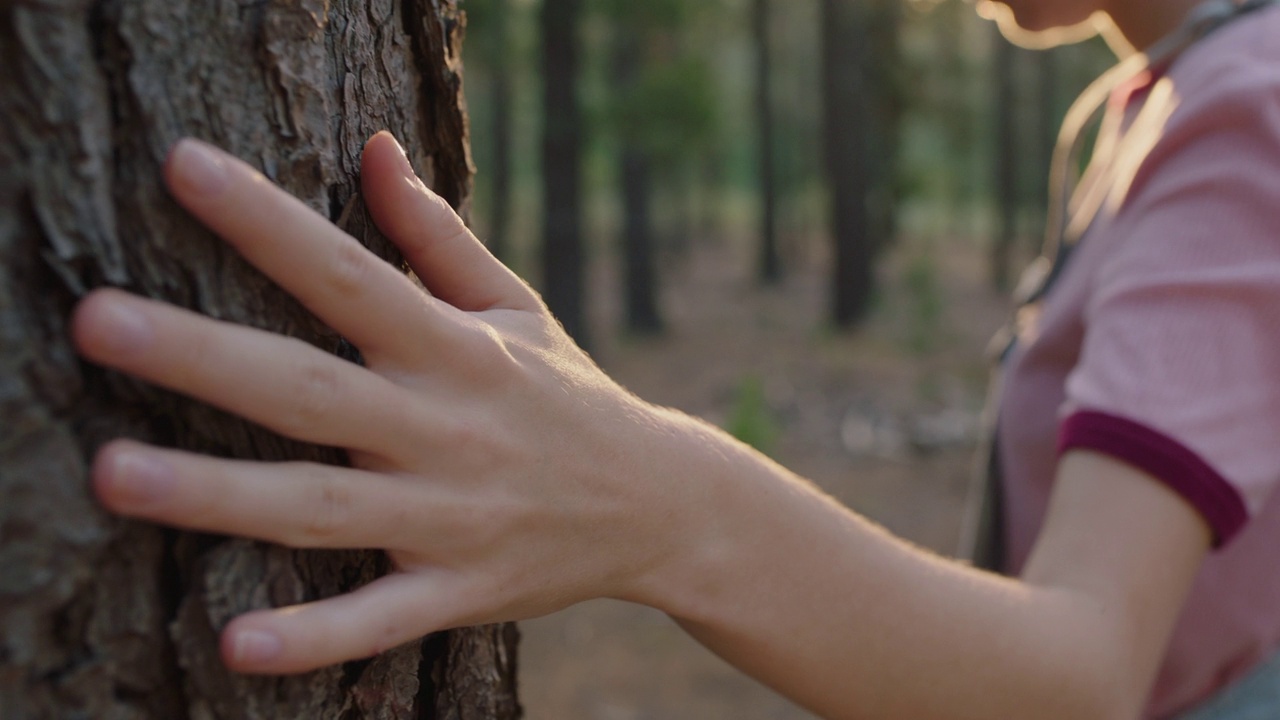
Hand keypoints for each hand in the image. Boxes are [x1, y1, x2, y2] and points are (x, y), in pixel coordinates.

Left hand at [72, 133, 688, 674]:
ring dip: (220, 496)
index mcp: (457, 351)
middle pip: (312, 390)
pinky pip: (380, 619)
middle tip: (99, 320)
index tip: (183, 167)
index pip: (352, 275)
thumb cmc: (566, 395)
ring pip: (322, 508)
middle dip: (206, 357)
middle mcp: (445, 429)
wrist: (659, 505)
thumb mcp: (516, 308)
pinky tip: (234, 644)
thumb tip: (372, 148)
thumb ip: (437, 237)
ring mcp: (451, 518)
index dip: (270, 223)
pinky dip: (315, 638)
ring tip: (114, 474)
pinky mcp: (460, 592)